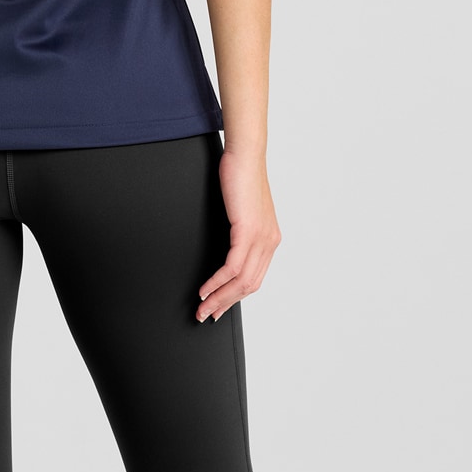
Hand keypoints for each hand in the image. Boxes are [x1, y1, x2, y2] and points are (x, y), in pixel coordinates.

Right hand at [196, 145, 280, 321]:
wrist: (245, 156)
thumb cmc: (239, 179)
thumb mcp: (241, 212)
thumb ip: (239, 233)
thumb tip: (225, 251)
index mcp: (270, 240)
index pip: (254, 279)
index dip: (234, 297)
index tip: (217, 308)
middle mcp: (270, 242)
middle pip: (249, 285)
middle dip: (225, 304)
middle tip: (205, 316)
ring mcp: (261, 238)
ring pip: (241, 281)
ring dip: (219, 298)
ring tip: (201, 308)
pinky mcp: (248, 231)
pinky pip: (232, 267)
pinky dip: (217, 282)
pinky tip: (205, 290)